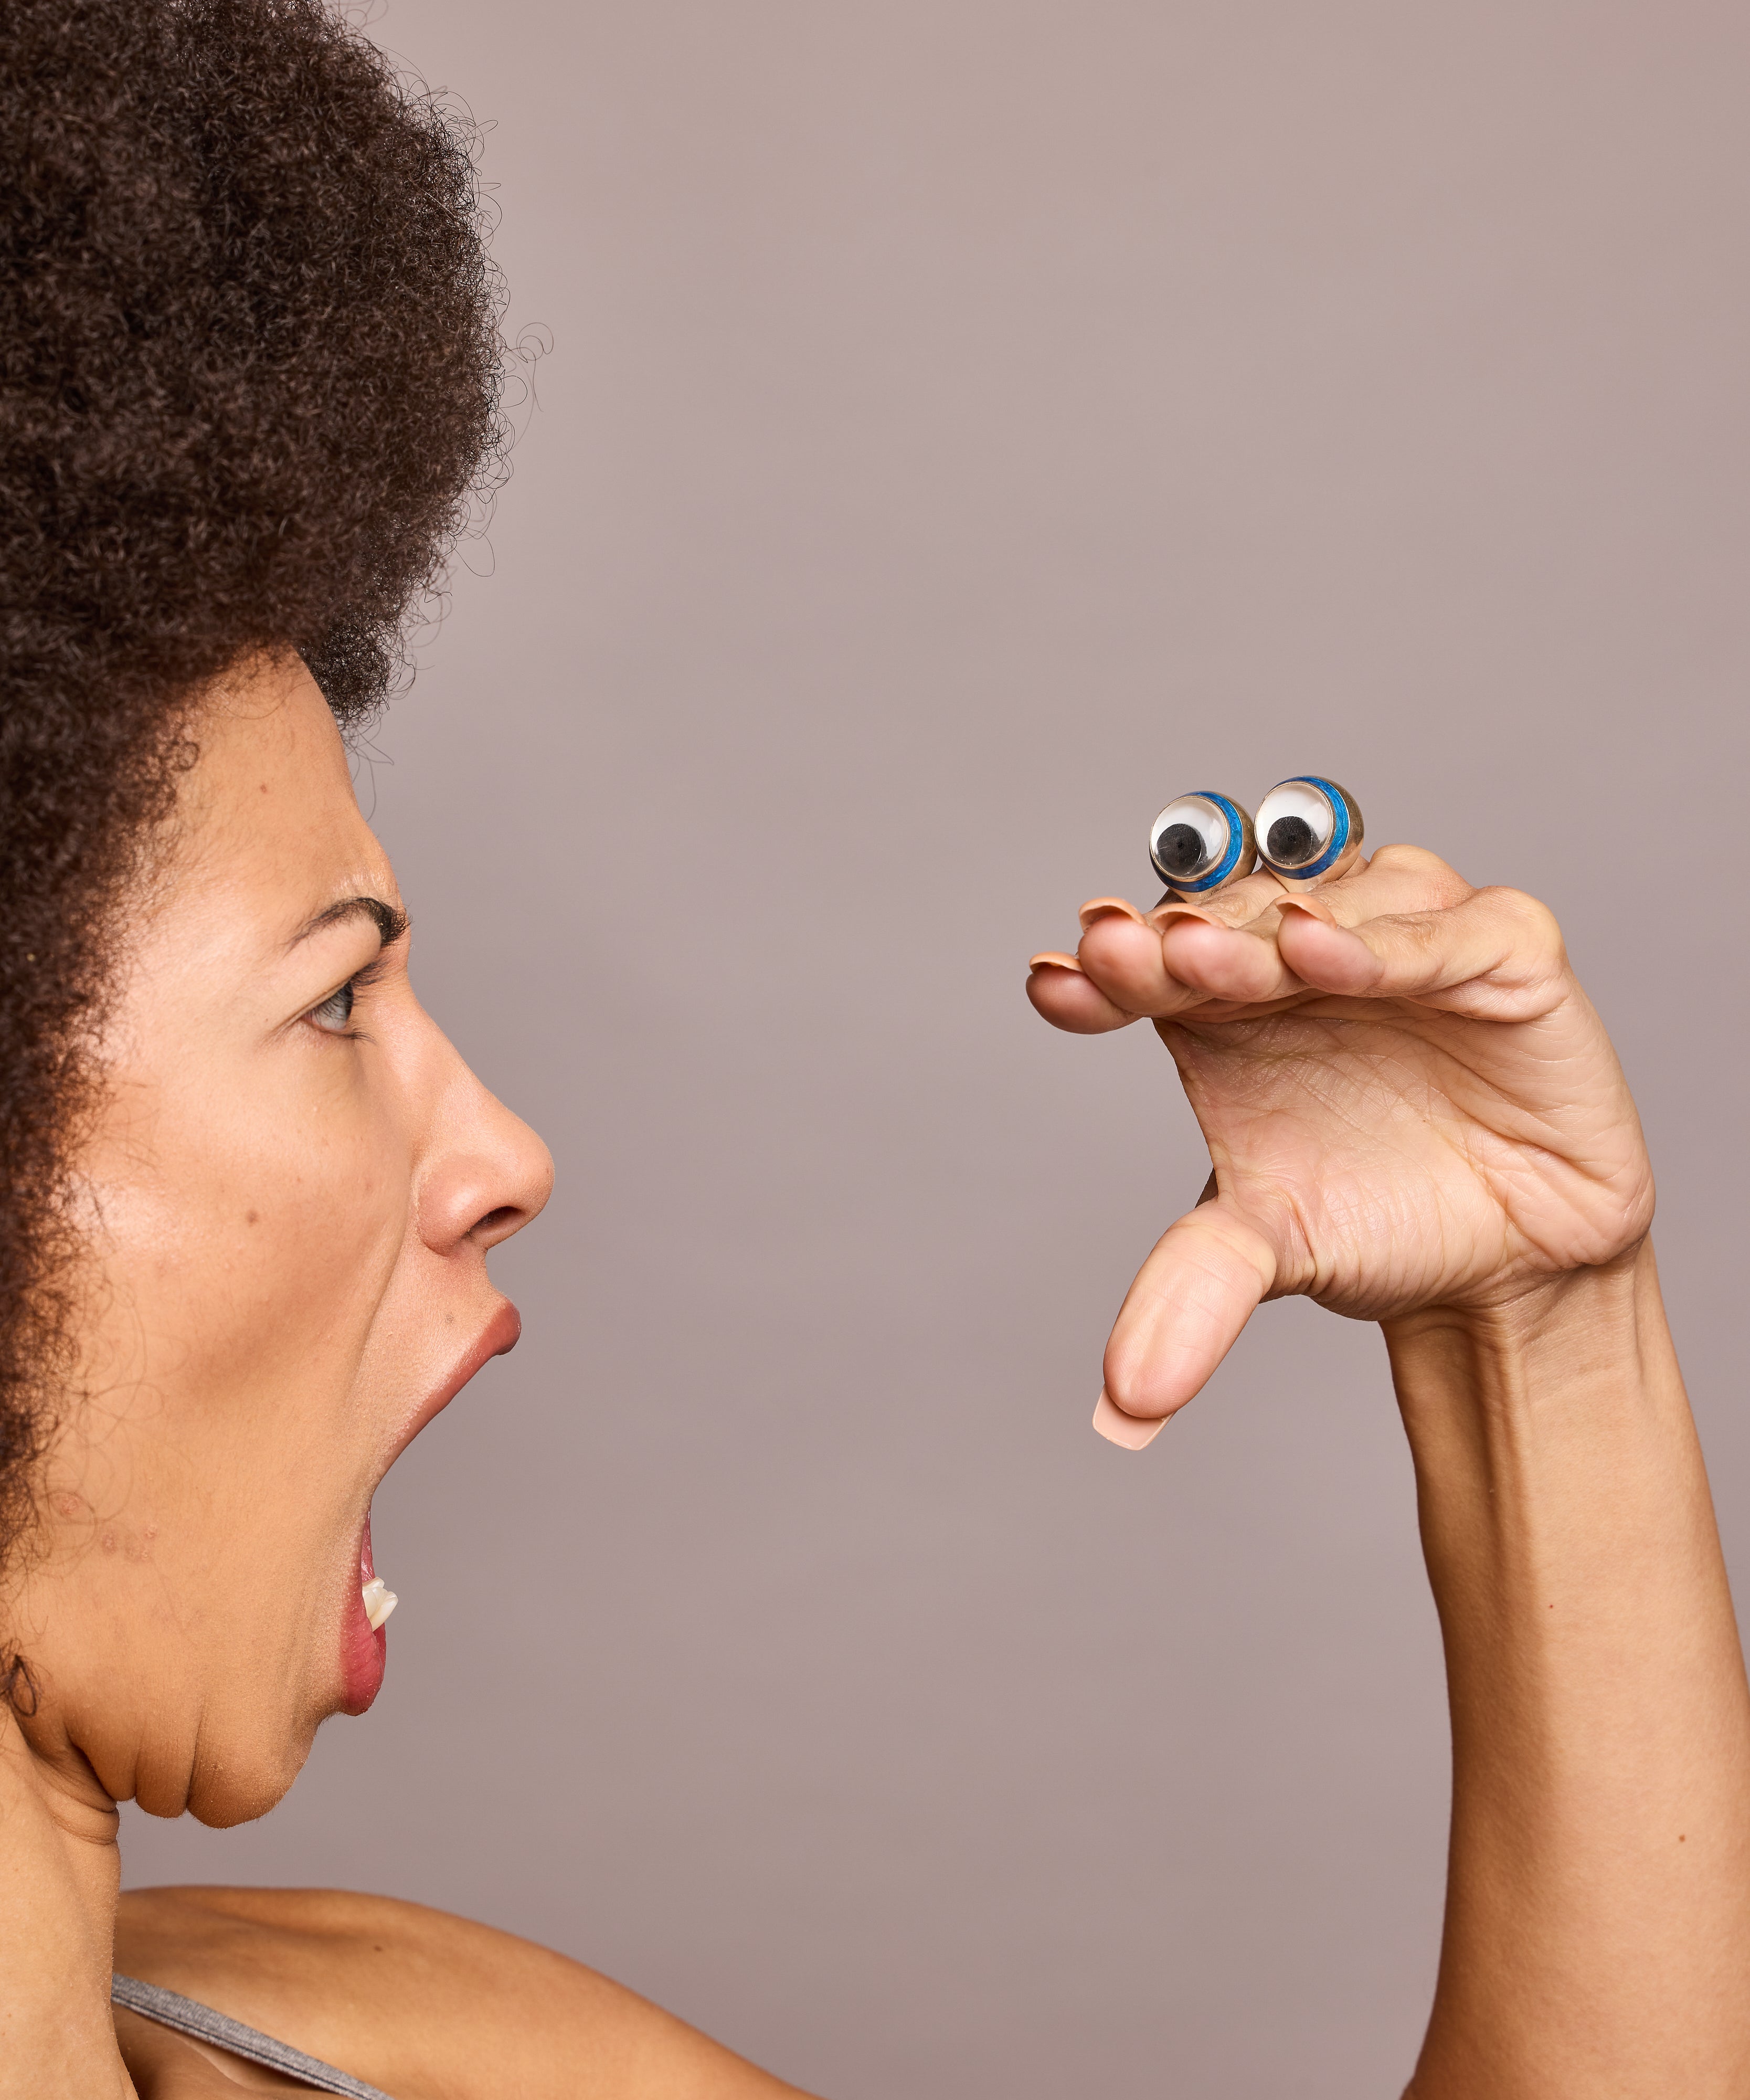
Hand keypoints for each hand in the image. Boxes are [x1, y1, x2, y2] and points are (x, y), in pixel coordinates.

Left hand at [1026, 845, 1652, 1437]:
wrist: (1508, 1261)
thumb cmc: (1376, 1215)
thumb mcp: (1269, 1247)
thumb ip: (1191, 1293)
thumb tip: (1124, 1404)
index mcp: (1223, 997)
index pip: (1149, 958)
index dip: (1103, 968)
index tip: (1054, 988)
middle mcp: (1303, 948)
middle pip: (1224, 914)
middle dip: (1168, 937)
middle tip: (1116, 955)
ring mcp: (1401, 938)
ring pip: (1323, 898)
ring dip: (1257, 927)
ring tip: (1197, 954)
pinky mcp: (1502, 950)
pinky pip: (1441, 928)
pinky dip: (1380, 939)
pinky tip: (1319, 952)